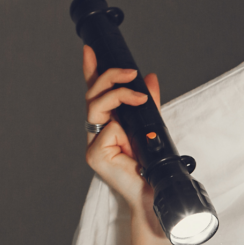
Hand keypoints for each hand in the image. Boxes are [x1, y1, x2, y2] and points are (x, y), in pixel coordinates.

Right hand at [82, 45, 158, 217]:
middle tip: (130, 72)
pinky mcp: (94, 155)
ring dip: (118, 96)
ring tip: (138, 96)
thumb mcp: (152, 126)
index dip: (91, 71)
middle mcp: (97, 133)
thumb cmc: (151, 165)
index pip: (96, 94)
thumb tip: (150, 77)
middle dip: (110, 77)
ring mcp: (93, 144)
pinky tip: (131, 145)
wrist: (153, 194)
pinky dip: (122, 133)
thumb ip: (149, 103)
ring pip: (96, 107)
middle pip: (93, 96)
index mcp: (108, 124)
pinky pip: (108, 131)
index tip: (90, 50)